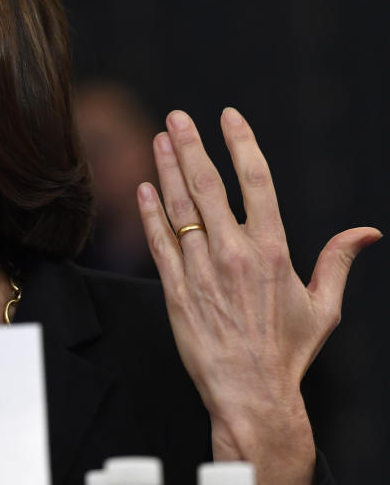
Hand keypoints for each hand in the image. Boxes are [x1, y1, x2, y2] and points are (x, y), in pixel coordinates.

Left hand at [136, 108, 379, 484]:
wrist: (252, 393)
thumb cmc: (289, 352)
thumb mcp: (324, 307)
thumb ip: (338, 262)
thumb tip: (367, 233)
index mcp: (272, 251)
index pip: (256, 182)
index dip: (241, 144)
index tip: (228, 117)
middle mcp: (234, 254)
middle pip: (207, 186)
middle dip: (190, 147)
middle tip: (177, 118)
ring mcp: (201, 271)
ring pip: (179, 209)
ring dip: (167, 170)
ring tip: (159, 141)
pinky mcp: (175, 290)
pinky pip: (159, 243)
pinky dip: (150, 214)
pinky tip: (144, 189)